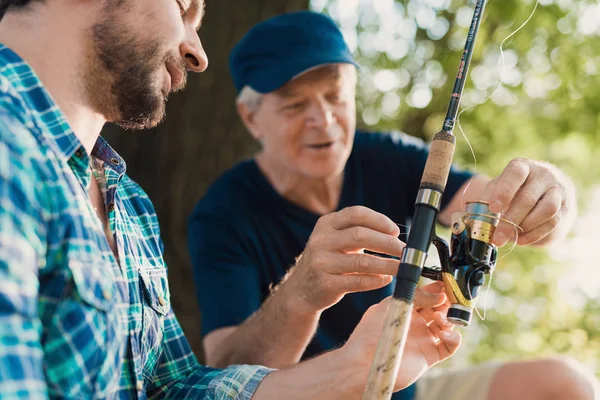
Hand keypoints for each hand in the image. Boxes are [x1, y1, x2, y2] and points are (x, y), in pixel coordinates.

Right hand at [283, 206, 404, 313]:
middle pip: (361, 235)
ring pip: (362, 262)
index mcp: (326, 224)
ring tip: (402, 268)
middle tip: (404, 251)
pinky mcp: (325, 284)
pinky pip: (357, 282)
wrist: (300, 289)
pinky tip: (386, 280)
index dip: (379, 220)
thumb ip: (359, 232)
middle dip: (387, 243)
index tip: (396, 231)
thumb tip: (395, 235)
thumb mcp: (335, 239)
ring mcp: (321, 263)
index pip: (356, 214)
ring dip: (387, 265)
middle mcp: (321, 240)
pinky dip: (375, 281)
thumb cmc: (328, 260)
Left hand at [344, 282, 461, 391]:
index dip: (438, 289)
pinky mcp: (429, 355)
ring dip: (449, 319)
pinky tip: (444, 335)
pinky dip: (454, 338)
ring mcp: (423, 338)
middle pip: (440, 309)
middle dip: (448, 302)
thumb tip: (439, 294)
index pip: (427, 295)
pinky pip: (449, 346)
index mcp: (406, 308)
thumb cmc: (371, 332)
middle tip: (451, 299)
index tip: (447, 284)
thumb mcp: (391, 305)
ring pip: (447, 325)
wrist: (364, 363)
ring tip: (439, 318)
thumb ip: (415, 296)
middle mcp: (416, 322)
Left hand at [482, 158, 575, 245]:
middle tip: (497, 237)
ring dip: (527, 226)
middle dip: (511, 220)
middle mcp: (543, 175)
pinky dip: (535, 234)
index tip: (493, 208)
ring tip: (512, 237)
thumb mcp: (498, 188)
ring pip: (547, 209)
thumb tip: (480, 220)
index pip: (516, 173)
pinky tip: (521, 240)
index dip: (504, 191)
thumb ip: (489, 200)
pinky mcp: (566, 207)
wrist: (543, 192)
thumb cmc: (514, 190)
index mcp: (523, 166)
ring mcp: (558, 190)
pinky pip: (553, 222)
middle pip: (529, 197)